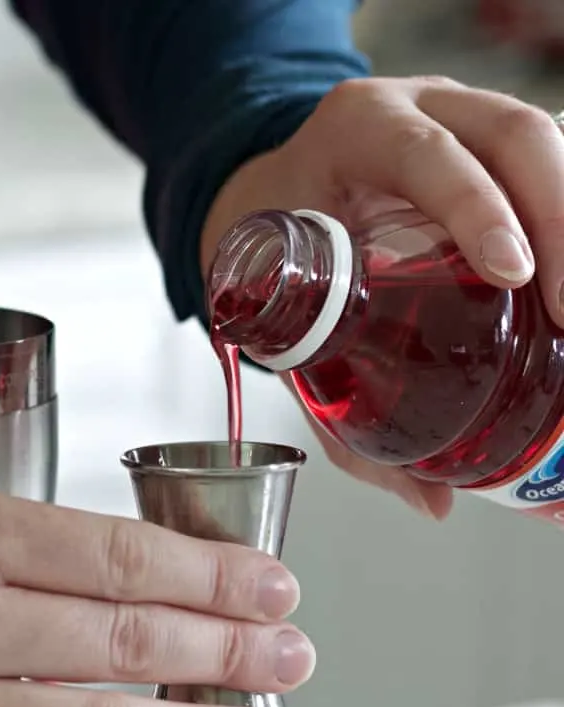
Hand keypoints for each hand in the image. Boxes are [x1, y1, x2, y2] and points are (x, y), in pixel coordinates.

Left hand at [201, 76, 563, 519]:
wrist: (271, 197)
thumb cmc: (276, 258)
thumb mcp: (286, 326)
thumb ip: (344, 418)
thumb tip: (432, 501)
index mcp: (352, 136)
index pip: (423, 156)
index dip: (477, 210)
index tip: (515, 278)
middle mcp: (416, 106)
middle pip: (513, 136)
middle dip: (559, 224)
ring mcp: (463, 111)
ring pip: (547, 140)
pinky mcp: (494, 135)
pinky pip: (551, 160)